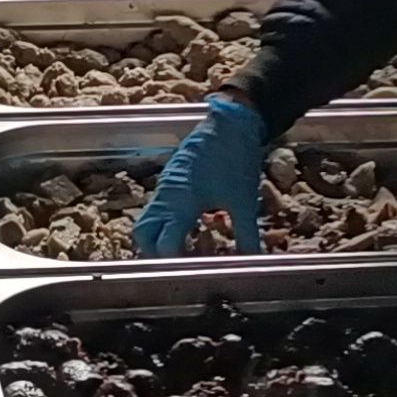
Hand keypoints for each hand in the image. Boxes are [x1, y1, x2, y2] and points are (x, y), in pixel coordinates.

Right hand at [132, 97, 268, 256]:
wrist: (231, 124)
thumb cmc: (236, 159)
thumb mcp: (245, 201)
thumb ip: (247, 236)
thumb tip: (252, 263)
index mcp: (182, 202)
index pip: (164, 244)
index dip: (174, 263)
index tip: (191, 272)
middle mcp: (166, 195)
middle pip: (143, 235)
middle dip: (156, 254)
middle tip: (181, 264)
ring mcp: (164, 186)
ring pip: (147, 222)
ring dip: (160, 239)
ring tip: (188, 248)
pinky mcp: (169, 179)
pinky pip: (158, 208)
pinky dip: (167, 224)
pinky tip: (193, 228)